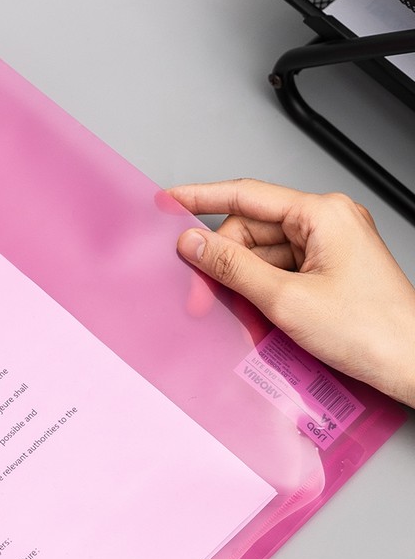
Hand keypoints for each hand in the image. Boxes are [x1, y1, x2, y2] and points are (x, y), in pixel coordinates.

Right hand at [171, 178, 414, 407]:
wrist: (412, 363)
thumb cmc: (372, 330)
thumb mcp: (285, 299)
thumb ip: (232, 267)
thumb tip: (194, 243)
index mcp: (323, 214)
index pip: (246, 195)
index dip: (200, 198)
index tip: (169, 202)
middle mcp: (328, 223)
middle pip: (250, 229)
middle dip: (221, 260)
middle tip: (198, 291)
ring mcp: (330, 247)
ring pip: (262, 253)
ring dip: (240, 280)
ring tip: (232, 309)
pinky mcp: (328, 271)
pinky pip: (279, 270)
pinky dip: (259, 290)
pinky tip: (252, 312)